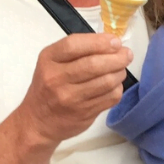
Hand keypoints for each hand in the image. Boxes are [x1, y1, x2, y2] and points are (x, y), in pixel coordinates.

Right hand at [17, 33, 132, 144]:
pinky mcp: (84, 114)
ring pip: (106, 82)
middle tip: (126, 55)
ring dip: (120, 73)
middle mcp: (57, 79)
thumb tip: (113, 43)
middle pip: (93, 64)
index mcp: (49, 60)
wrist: (37, 121)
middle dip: (117, 58)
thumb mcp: (52, 62)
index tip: (115, 41)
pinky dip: (118, 89)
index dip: (99, 42)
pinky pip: (110, 98)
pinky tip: (114, 85)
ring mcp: (70, 99)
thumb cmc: (48, 85)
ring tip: (120, 69)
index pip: (74, 45)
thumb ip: (77, 50)